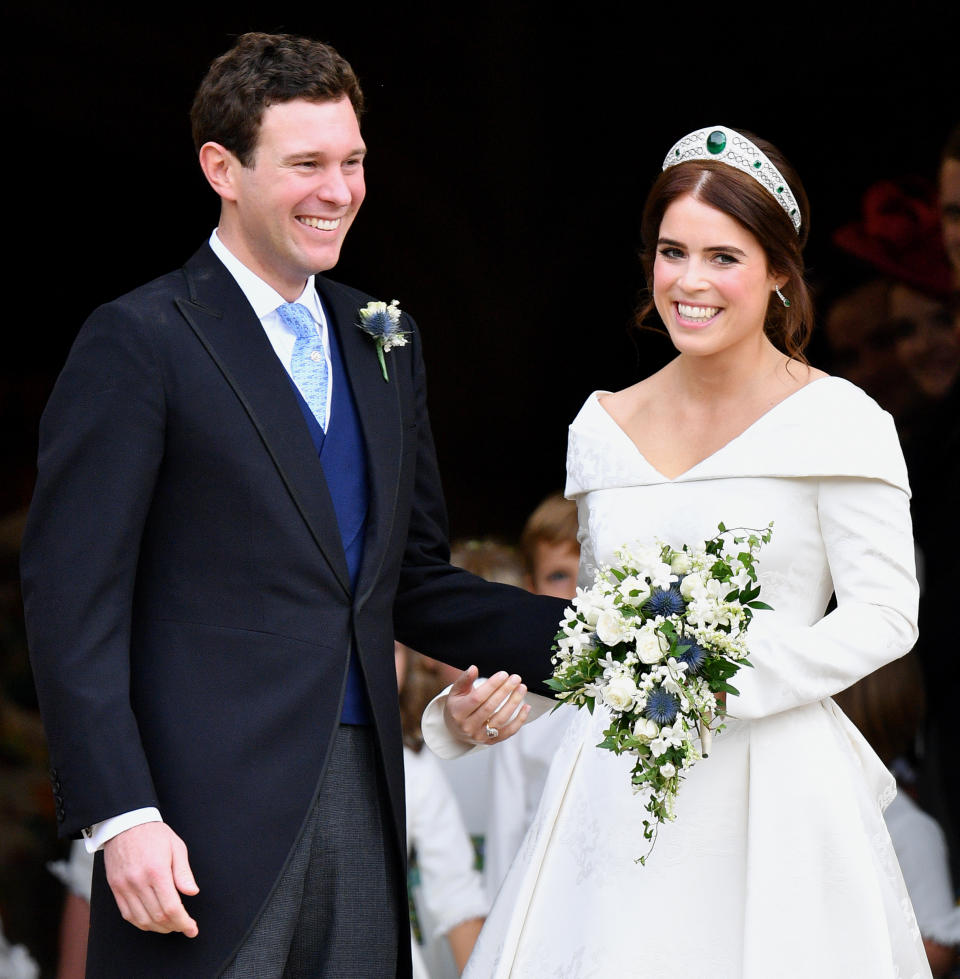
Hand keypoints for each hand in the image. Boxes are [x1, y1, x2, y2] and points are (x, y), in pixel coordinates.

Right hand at [104, 822, 198, 936]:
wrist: (125, 824)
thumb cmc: (154, 833)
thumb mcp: (176, 847)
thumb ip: (184, 872)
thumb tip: (192, 892)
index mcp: (157, 871)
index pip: (172, 907)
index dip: (183, 922)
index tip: (192, 928)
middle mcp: (139, 881)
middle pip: (157, 916)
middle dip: (174, 926)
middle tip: (184, 926)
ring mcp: (124, 887)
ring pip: (142, 920)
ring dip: (158, 928)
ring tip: (171, 925)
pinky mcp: (115, 889)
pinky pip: (127, 914)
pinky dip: (141, 922)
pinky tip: (152, 921)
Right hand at [443, 666, 529, 745]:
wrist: (455, 730)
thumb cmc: (457, 707)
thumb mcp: (455, 692)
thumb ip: (464, 680)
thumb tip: (473, 668)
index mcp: (458, 712)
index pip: (477, 698)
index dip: (491, 686)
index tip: (503, 674)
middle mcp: (468, 726)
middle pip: (490, 708)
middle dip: (505, 691)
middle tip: (515, 678)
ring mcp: (480, 735)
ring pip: (501, 719)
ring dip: (514, 702)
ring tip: (521, 688)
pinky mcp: (491, 741)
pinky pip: (508, 732)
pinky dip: (519, 720)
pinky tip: (526, 707)